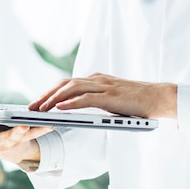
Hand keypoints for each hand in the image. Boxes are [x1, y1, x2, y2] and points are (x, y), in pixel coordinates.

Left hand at [29, 73, 176, 118]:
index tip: (38, 102)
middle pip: (65, 84)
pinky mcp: (110, 96)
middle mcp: (97, 79)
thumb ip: (96, 98)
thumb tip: (78, 106)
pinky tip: (60, 108)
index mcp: (97, 79)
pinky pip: (86, 98)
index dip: (51, 92)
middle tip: (32, 107)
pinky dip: (71, 103)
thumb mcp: (112, 97)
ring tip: (41, 109)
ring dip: (54, 99)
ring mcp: (104, 86)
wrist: (157, 97)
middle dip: (46, 95)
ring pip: (72, 89)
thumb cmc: (137, 100)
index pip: (67, 83)